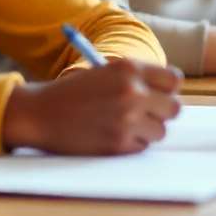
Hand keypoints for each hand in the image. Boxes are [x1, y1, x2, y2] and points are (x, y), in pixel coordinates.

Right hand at [0, 59, 181, 155]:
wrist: (40, 113)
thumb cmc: (73, 92)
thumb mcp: (105, 73)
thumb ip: (137, 79)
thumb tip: (168, 95)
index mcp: (129, 69)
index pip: (174, 80)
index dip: (167, 89)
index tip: (159, 94)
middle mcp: (132, 92)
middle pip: (174, 108)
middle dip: (162, 112)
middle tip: (146, 114)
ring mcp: (127, 120)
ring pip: (160, 131)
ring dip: (146, 130)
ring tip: (122, 124)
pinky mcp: (119, 144)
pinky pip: (142, 147)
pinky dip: (131, 144)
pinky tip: (110, 134)